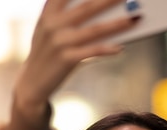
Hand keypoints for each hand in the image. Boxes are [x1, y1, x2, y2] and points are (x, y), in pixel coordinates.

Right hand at [13, 0, 138, 122]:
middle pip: (88, 7)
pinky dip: (108, 49)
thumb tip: (101, 10)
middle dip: (109, 0)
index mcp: (49, 14)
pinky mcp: (67, 59)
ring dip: (118, 24)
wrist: (31, 84)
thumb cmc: (46, 54)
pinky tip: (121, 47)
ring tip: (135, 18)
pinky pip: (93, 51)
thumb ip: (65, 16)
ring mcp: (60, 42)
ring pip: (95, 29)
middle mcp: (53, 24)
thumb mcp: (47, 30)